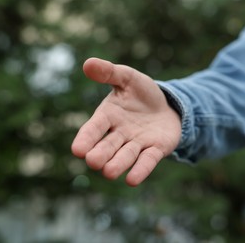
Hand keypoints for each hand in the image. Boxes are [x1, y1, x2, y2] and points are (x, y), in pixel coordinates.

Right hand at [71, 58, 181, 185]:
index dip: (86, 138)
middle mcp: (119, 134)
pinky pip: (147, 161)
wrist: (168, 105)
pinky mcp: (156, 150)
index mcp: (108, 116)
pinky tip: (132, 180)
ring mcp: (137, 144)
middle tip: (93, 161)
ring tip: (109, 172)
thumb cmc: (142, 93)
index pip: (93, 129)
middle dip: (101, 154)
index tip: (77, 150)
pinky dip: (140, 169)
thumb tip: (88, 63)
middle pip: (107, 146)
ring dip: (118, 164)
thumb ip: (109, 72)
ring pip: (125, 156)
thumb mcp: (128, 78)